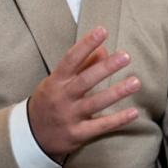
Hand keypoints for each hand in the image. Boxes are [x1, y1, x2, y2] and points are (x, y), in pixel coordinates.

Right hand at [28, 26, 140, 160]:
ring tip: (135, 82)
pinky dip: (117, 120)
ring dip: (116, 92)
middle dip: (106, 68)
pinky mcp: (77, 135)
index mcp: (56, 81)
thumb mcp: (58, 82)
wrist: (31, 137)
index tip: (102, 31)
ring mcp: (69, 117)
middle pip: (85, 80)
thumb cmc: (50, 101)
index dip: (86, 44)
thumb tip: (104, 50)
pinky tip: (134, 112)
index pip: (71, 59)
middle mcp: (62, 98)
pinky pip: (100, 126)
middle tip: (125, 56)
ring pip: (95, 103)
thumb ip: (82, 66)